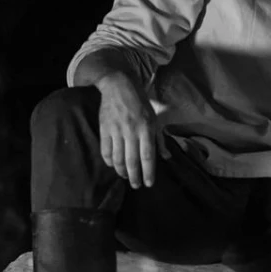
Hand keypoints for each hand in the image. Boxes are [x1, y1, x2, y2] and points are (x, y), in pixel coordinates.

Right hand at [93, 71, 168, 188]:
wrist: (119, 85)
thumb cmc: (140, 103)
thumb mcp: (155, 118)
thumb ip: (160, 139)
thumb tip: (166, 157)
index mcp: (146, 128)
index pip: (148, 156)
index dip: (148, 172)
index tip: (149, 184)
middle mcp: (131, 131)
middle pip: (132, 161)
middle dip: (134, 177)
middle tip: (136, 186)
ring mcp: (116, 130)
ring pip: (118, 158)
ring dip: (122, 171)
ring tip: (126, 177)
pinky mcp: (104, 129)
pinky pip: (105, 150)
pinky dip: (109, 161)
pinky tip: (113, 165)